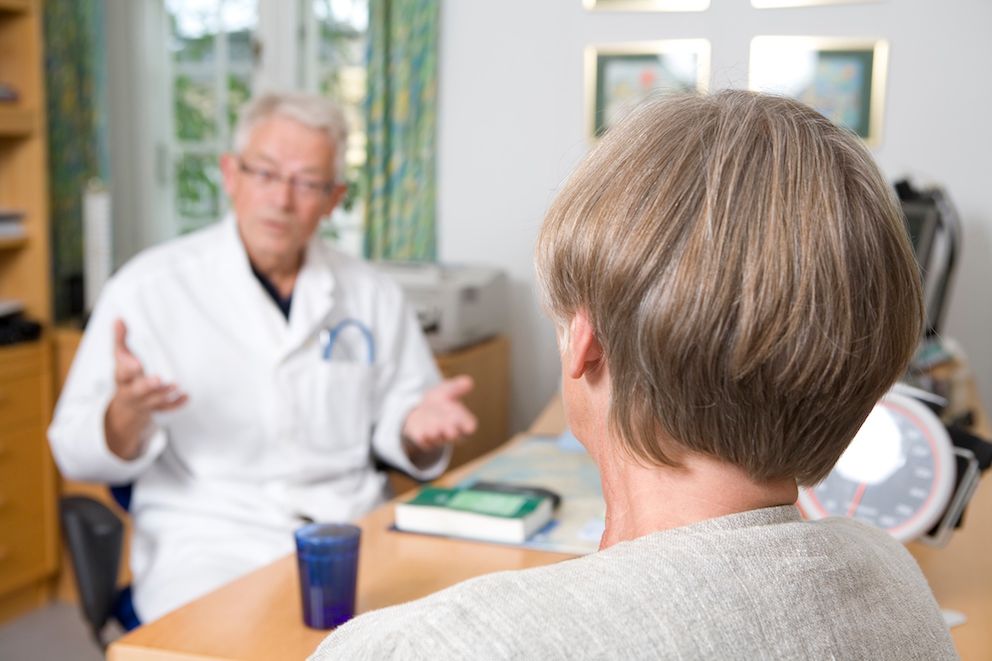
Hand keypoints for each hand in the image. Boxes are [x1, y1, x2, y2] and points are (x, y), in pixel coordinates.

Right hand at [104, 319, 186, 458]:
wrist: (128, 404)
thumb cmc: (127, 375)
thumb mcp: (121, 357)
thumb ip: (120, 339)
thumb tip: (119, 319)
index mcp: (122, 377)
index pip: (122, 373)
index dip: (128, 368)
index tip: (136, 363)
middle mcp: (132, 391)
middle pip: (138, 390)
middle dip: (148, 386)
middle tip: (159, 379)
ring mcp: (145, 401)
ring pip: (154, 401)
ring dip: (165, 394)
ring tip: (176, 385)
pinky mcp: (156, 408)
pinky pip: (167, 409)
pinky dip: (177, 404)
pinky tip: (186, 396)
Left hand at [402, 376, 476, 457]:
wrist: (420, 411)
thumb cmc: (439, 402)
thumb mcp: (447, 391)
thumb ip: (457, 387)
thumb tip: (468, 381)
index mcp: (460, 421)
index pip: (469, 426)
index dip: (469, 426)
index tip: (469, 426)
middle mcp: (450, 431)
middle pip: (455, 436)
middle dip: (452, 432)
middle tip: (451, 429)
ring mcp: (437, 437)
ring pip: (438, 439)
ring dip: (436, 433)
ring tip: (434, 427)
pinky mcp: (423, 440)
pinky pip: (425, 442)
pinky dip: (424, 438)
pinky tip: (422, 433)